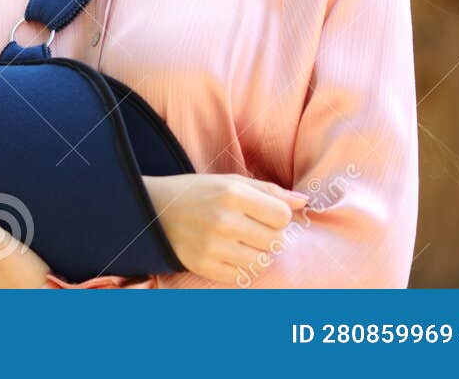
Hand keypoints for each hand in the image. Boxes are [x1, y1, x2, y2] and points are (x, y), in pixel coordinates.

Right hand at [142, 173, 308, 284]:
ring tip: (240, 242)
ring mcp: (213, 246)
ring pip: (261, 261)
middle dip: (268, 235)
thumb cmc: (198, 193)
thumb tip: (304, 202)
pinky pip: (241, 276)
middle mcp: (224, 220)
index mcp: (232, 193)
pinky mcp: (203, 265)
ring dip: (256, 253)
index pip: (282, 216)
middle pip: (275, 241)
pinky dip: (240, 267)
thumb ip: (269, 191)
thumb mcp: (230, 181)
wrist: (154, 209)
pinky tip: (228, 253)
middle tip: (250, 228)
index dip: (278, 216)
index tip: (263, 214)